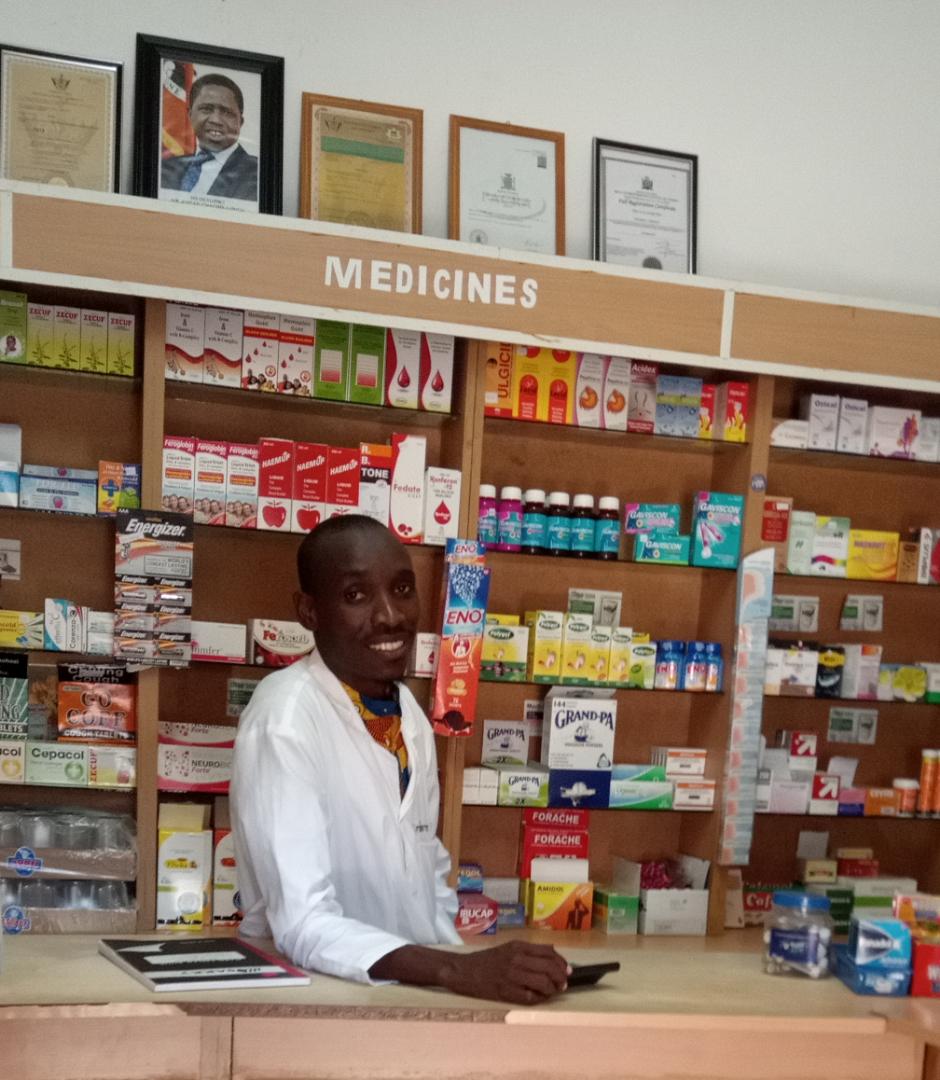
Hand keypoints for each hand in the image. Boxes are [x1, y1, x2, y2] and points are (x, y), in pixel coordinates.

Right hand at [439, 941, 569, 1004]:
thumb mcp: (509, 947)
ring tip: (553, 991)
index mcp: (518, 946)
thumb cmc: (487, 960)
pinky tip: (539, 997)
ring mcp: (512, 976)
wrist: (464, 971)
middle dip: (561, 977)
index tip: (567, 970)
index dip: (562, 963)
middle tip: (563, 984)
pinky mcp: (506, 992)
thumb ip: (529, 950)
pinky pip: (530, 997)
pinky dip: (539, 998)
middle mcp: (516, 959)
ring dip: (552, 989)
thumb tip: (553, 954)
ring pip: (543, 983)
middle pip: (549, 967)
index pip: (549, 953)